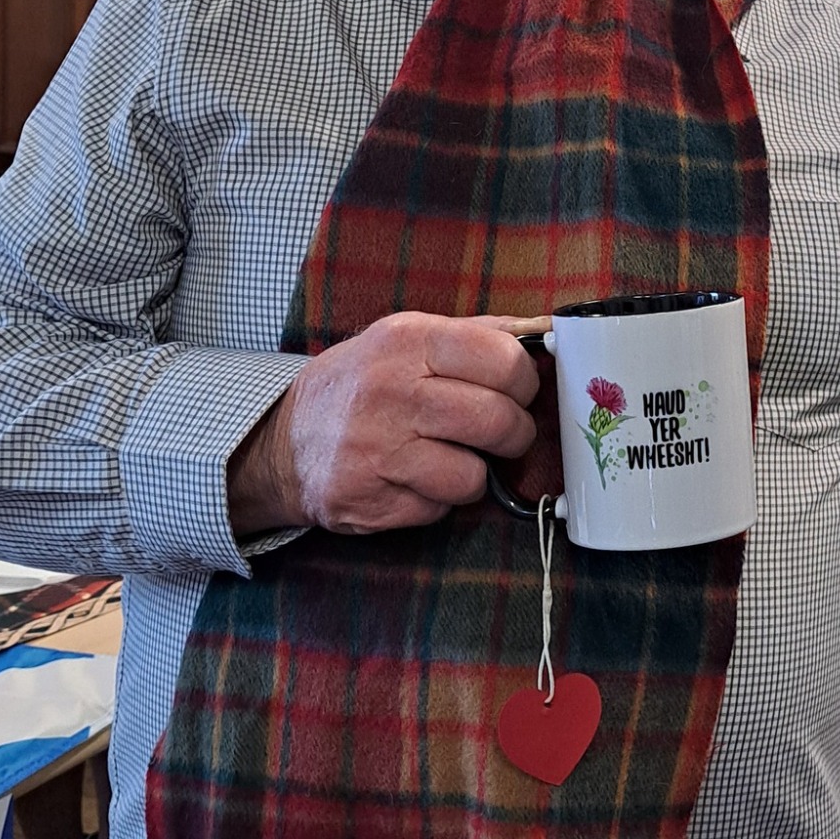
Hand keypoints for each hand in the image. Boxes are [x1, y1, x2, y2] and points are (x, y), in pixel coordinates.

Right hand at [227, 312, 540, 536]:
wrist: (286, 438)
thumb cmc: (368, 382)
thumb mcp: (413, 337)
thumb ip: (484, 333)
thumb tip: (553, 329)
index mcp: (409, 340)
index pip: (504, 360)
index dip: (525, 381)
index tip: (518, 390)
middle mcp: (390, 392)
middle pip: (496, 421)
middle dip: (514, 433)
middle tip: (502, 432)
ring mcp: (375, 450)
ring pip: (473, 475)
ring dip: (475, 472)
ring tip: (453, 455)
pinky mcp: (367, 500)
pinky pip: (438, 509)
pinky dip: (438, 499)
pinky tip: (416, 478)